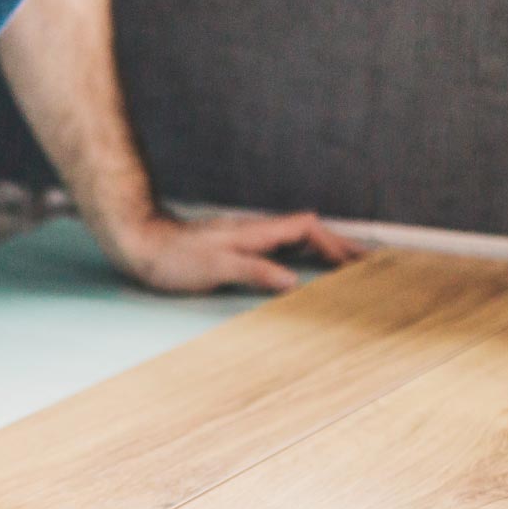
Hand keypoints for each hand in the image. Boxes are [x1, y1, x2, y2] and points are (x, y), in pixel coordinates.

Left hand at [112, 211, 367, 293]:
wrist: (141, 244)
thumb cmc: (174, 257)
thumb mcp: (216, 266)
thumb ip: (255, 270)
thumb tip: (293, 280)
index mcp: (256, 232)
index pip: (307, 228)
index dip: (334, 242)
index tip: (357, 261)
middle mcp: (255, 230)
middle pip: (307, 231)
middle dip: (338, 244)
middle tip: (366, 262)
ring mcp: (246, 237)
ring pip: (295, 238)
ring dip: (321, 249)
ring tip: (344, 265)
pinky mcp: (235, 247)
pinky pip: (279, 247)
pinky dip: (300, 254)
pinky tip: (302, 266)